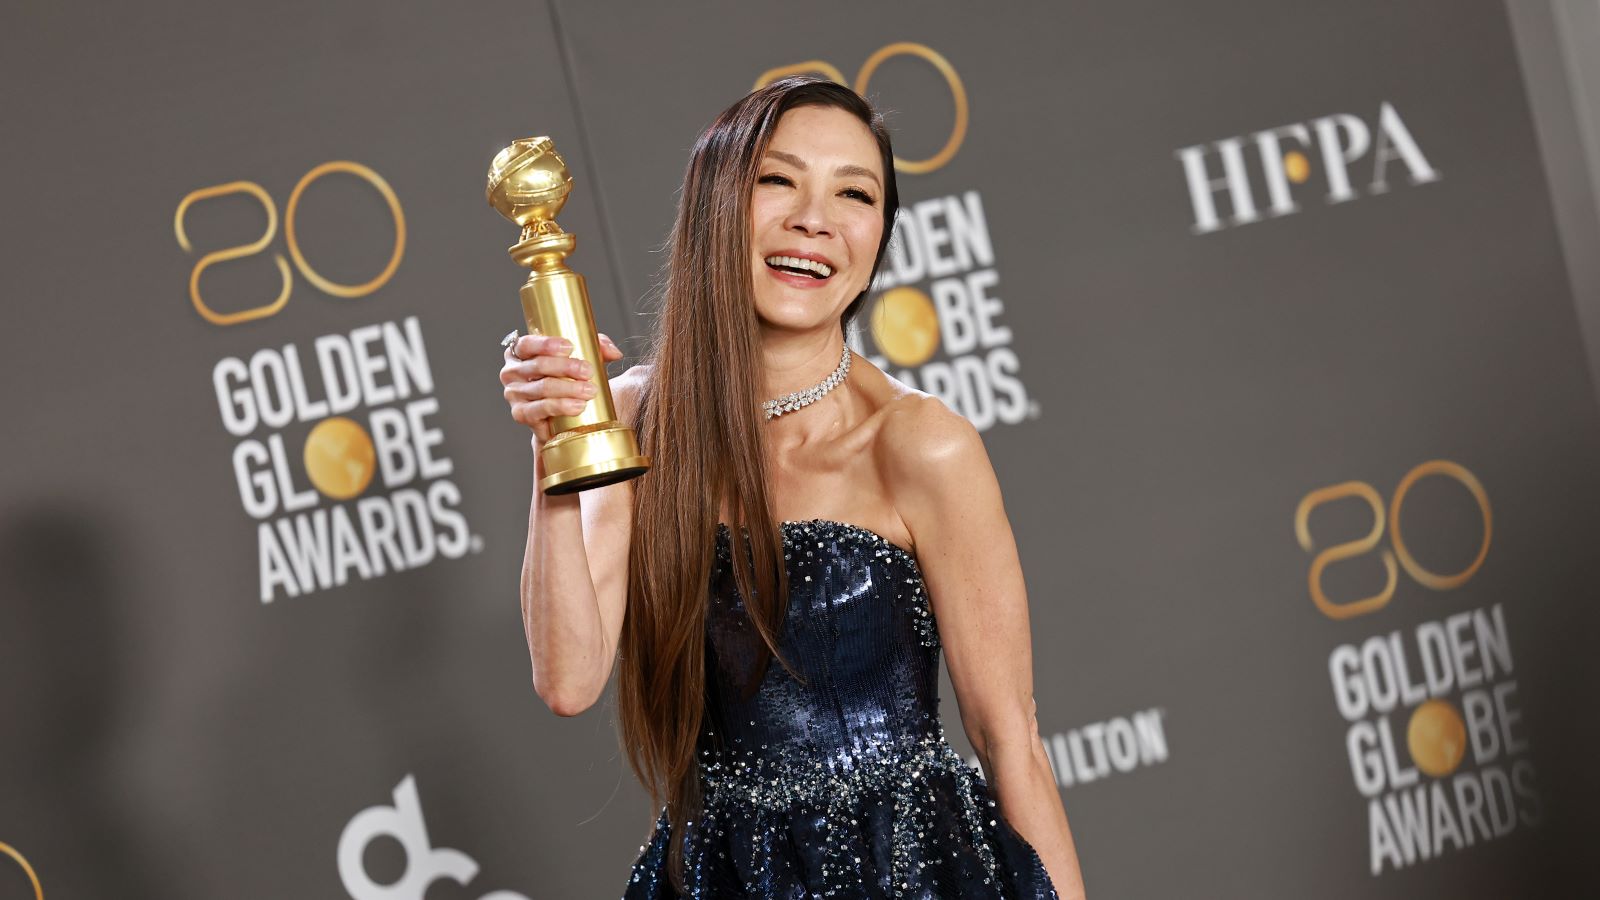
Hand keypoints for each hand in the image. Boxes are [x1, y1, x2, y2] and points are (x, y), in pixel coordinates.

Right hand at [500, 332, 623, 445]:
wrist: (561, 417)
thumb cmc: (567, 380)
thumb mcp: (581, 358)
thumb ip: (596, 347)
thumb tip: (614, 352)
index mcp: (519, 352)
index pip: (527, 343)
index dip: (546, 344)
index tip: (570, 347)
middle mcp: (511, 372)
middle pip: (538, 365)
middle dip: (566, 367)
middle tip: (589, 371)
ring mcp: (514, 394)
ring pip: (542, 387)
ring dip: (568, 388)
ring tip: (590, 391)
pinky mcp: (521, 414)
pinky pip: (540, 409)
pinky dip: (560, 407)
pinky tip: (577, 406)